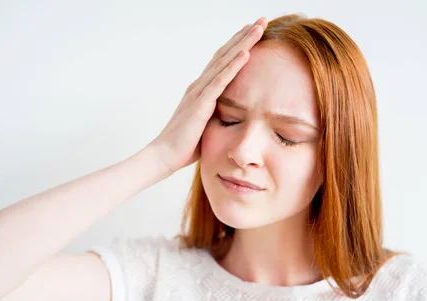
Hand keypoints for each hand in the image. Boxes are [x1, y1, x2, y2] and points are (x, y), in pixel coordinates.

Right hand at [150, 17, 266, 172]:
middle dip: (244, 36)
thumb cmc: (185, 145)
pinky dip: (233, 66)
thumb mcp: (206, 125)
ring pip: (224, 61)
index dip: (238, 45)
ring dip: (243, 43)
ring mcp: (199, 92)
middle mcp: (199, 85)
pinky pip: (220, 81)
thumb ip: (217, 115)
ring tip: (258, 27)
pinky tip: (246, 53)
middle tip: (261, 20)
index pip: (222, 61)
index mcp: (201, 90)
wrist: (165, 155)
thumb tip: (232, 117)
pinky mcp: (201, 104)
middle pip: (225, 53)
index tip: (253, 32)